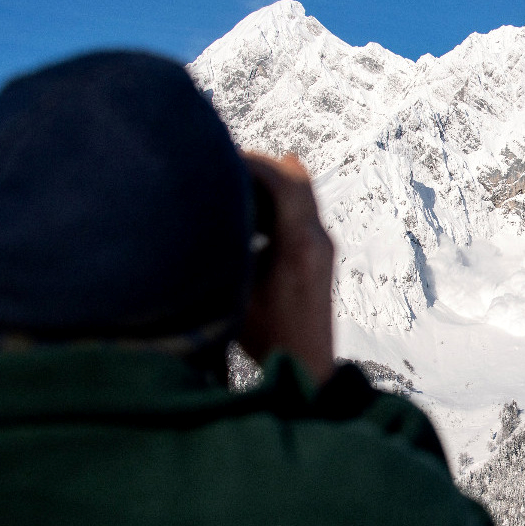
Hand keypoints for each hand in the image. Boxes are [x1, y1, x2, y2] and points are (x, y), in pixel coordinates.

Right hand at [238, 152, 335, 383]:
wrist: (306, 367)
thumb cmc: (269, 338)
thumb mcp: (235, 293)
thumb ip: (225, 252)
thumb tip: (201, 216)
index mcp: (300, 245)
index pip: (284, 182)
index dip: (252, 163)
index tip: (221, 158)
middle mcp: (318, 239)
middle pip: (295, 179)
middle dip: (259, 165)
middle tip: (223, 162)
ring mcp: (323, 244)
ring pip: (300, 191)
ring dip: (269, 180)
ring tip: (232, 179)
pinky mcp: (319, 252)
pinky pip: (301, 208)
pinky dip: (276, 197)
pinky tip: (249, 203)